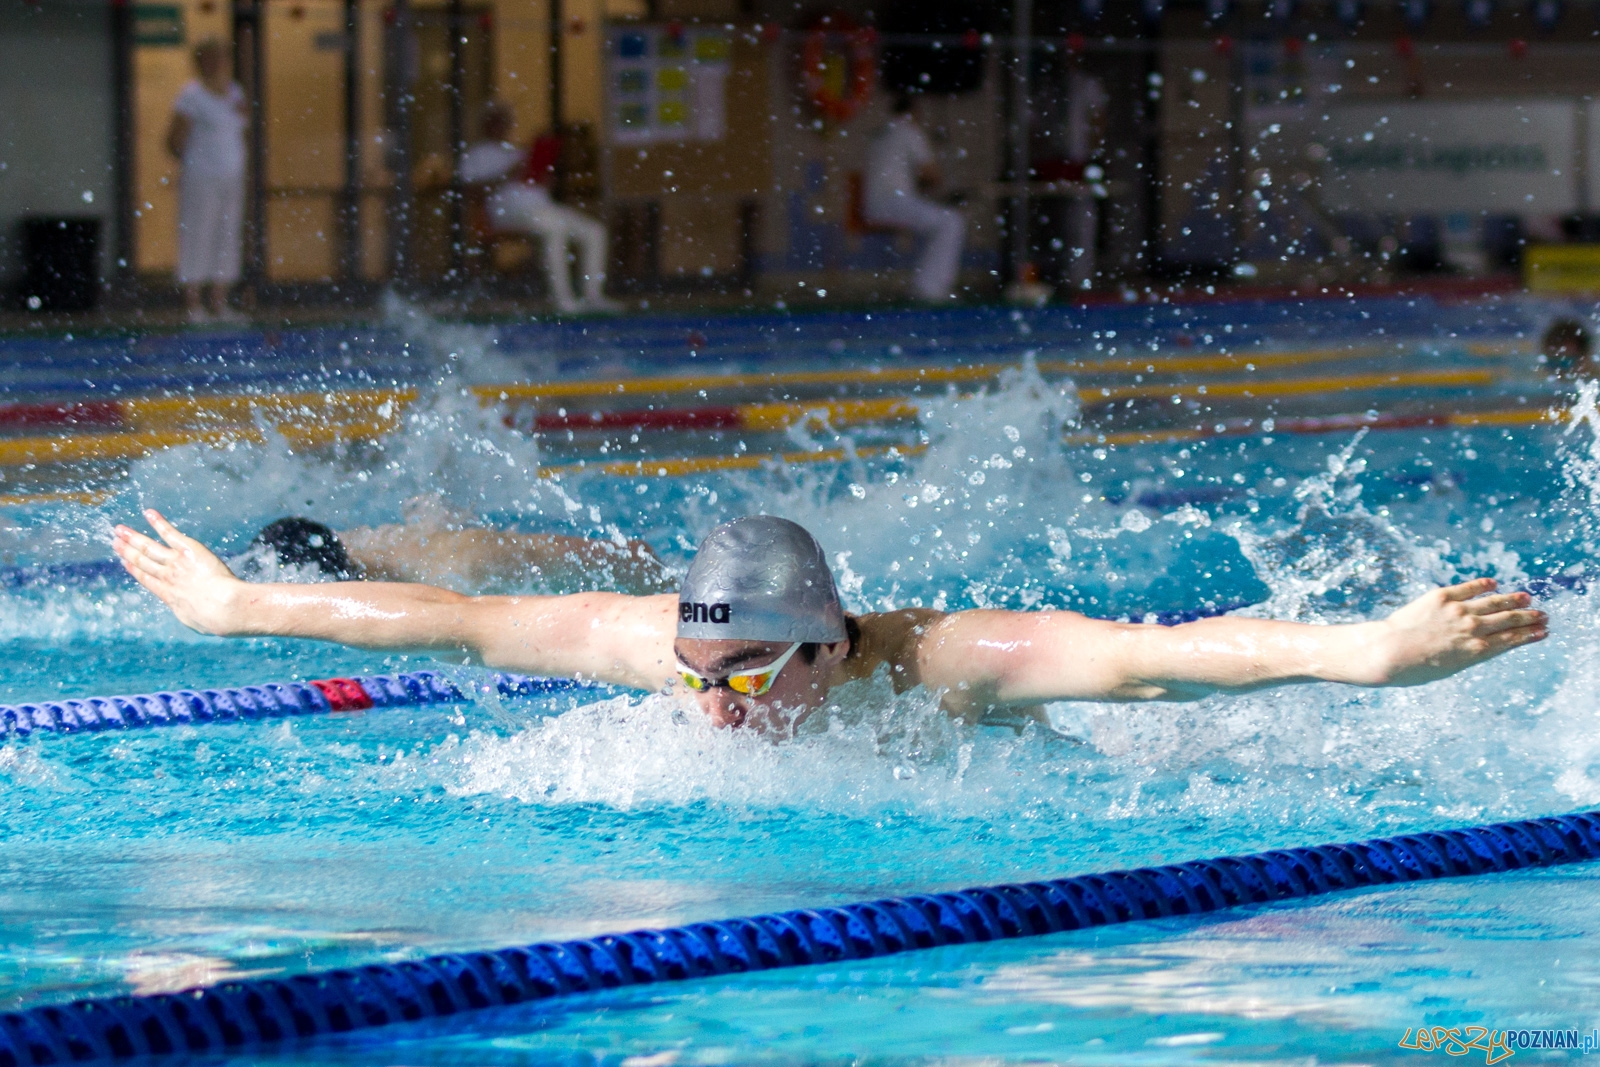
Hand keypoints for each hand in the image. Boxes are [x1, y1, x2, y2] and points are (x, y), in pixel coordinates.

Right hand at [112, 509, 246, 634]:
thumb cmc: (216, 619)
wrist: (223, 608)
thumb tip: (198, 616)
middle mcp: (168, 576)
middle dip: (128, 550)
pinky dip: (158, 523)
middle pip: (143, 561)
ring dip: (134, 537)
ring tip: (120, 529)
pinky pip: (169, 534)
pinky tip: (149, 513)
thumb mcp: (198, 621)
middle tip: (115, 542)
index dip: (134, 569)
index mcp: (169, 595)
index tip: (125, 562)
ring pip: (149, 547)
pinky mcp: (188, 550)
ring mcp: (176, 562)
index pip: (147, 579)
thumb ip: (193, 614)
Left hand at [1366, 578, 1546, 685]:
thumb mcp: (1450, 667)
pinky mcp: (1441, 597)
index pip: (1512, 640)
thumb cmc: (1415, 668)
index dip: (1529, 634)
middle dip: (1528, 617)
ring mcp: (1458, 611)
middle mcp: (1473, 629)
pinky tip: (1493, 584)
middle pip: (1508, 621)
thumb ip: (1470, 653)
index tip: (1543, 631)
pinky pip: (1468, 588)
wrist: (1387, 652)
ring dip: (1513, 600)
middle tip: (1542, 614)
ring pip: (1494, 603)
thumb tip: (1483, 644)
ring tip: (1526, 598)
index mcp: (1477, 651)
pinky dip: (1483, 585)